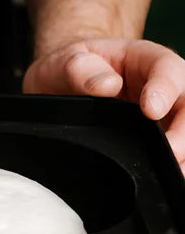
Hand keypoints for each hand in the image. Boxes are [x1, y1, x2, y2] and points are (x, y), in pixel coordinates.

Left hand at [23, 38, 184, 169]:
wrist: (61, 86)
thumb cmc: (69, 68)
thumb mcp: (64, 62)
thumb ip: (79, 69)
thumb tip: (107, 85)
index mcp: (144, 58)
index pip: (167, 68)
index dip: (165, 88)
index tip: (151, 110)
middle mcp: (161, 84)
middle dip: (184, 129)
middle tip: (170, 151)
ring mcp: (164, 110)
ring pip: (184, 126)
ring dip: (182, 149)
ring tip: (173, 170)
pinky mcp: (159, 133)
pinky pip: (173, 146)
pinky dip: (173, 161)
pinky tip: (165, 175)